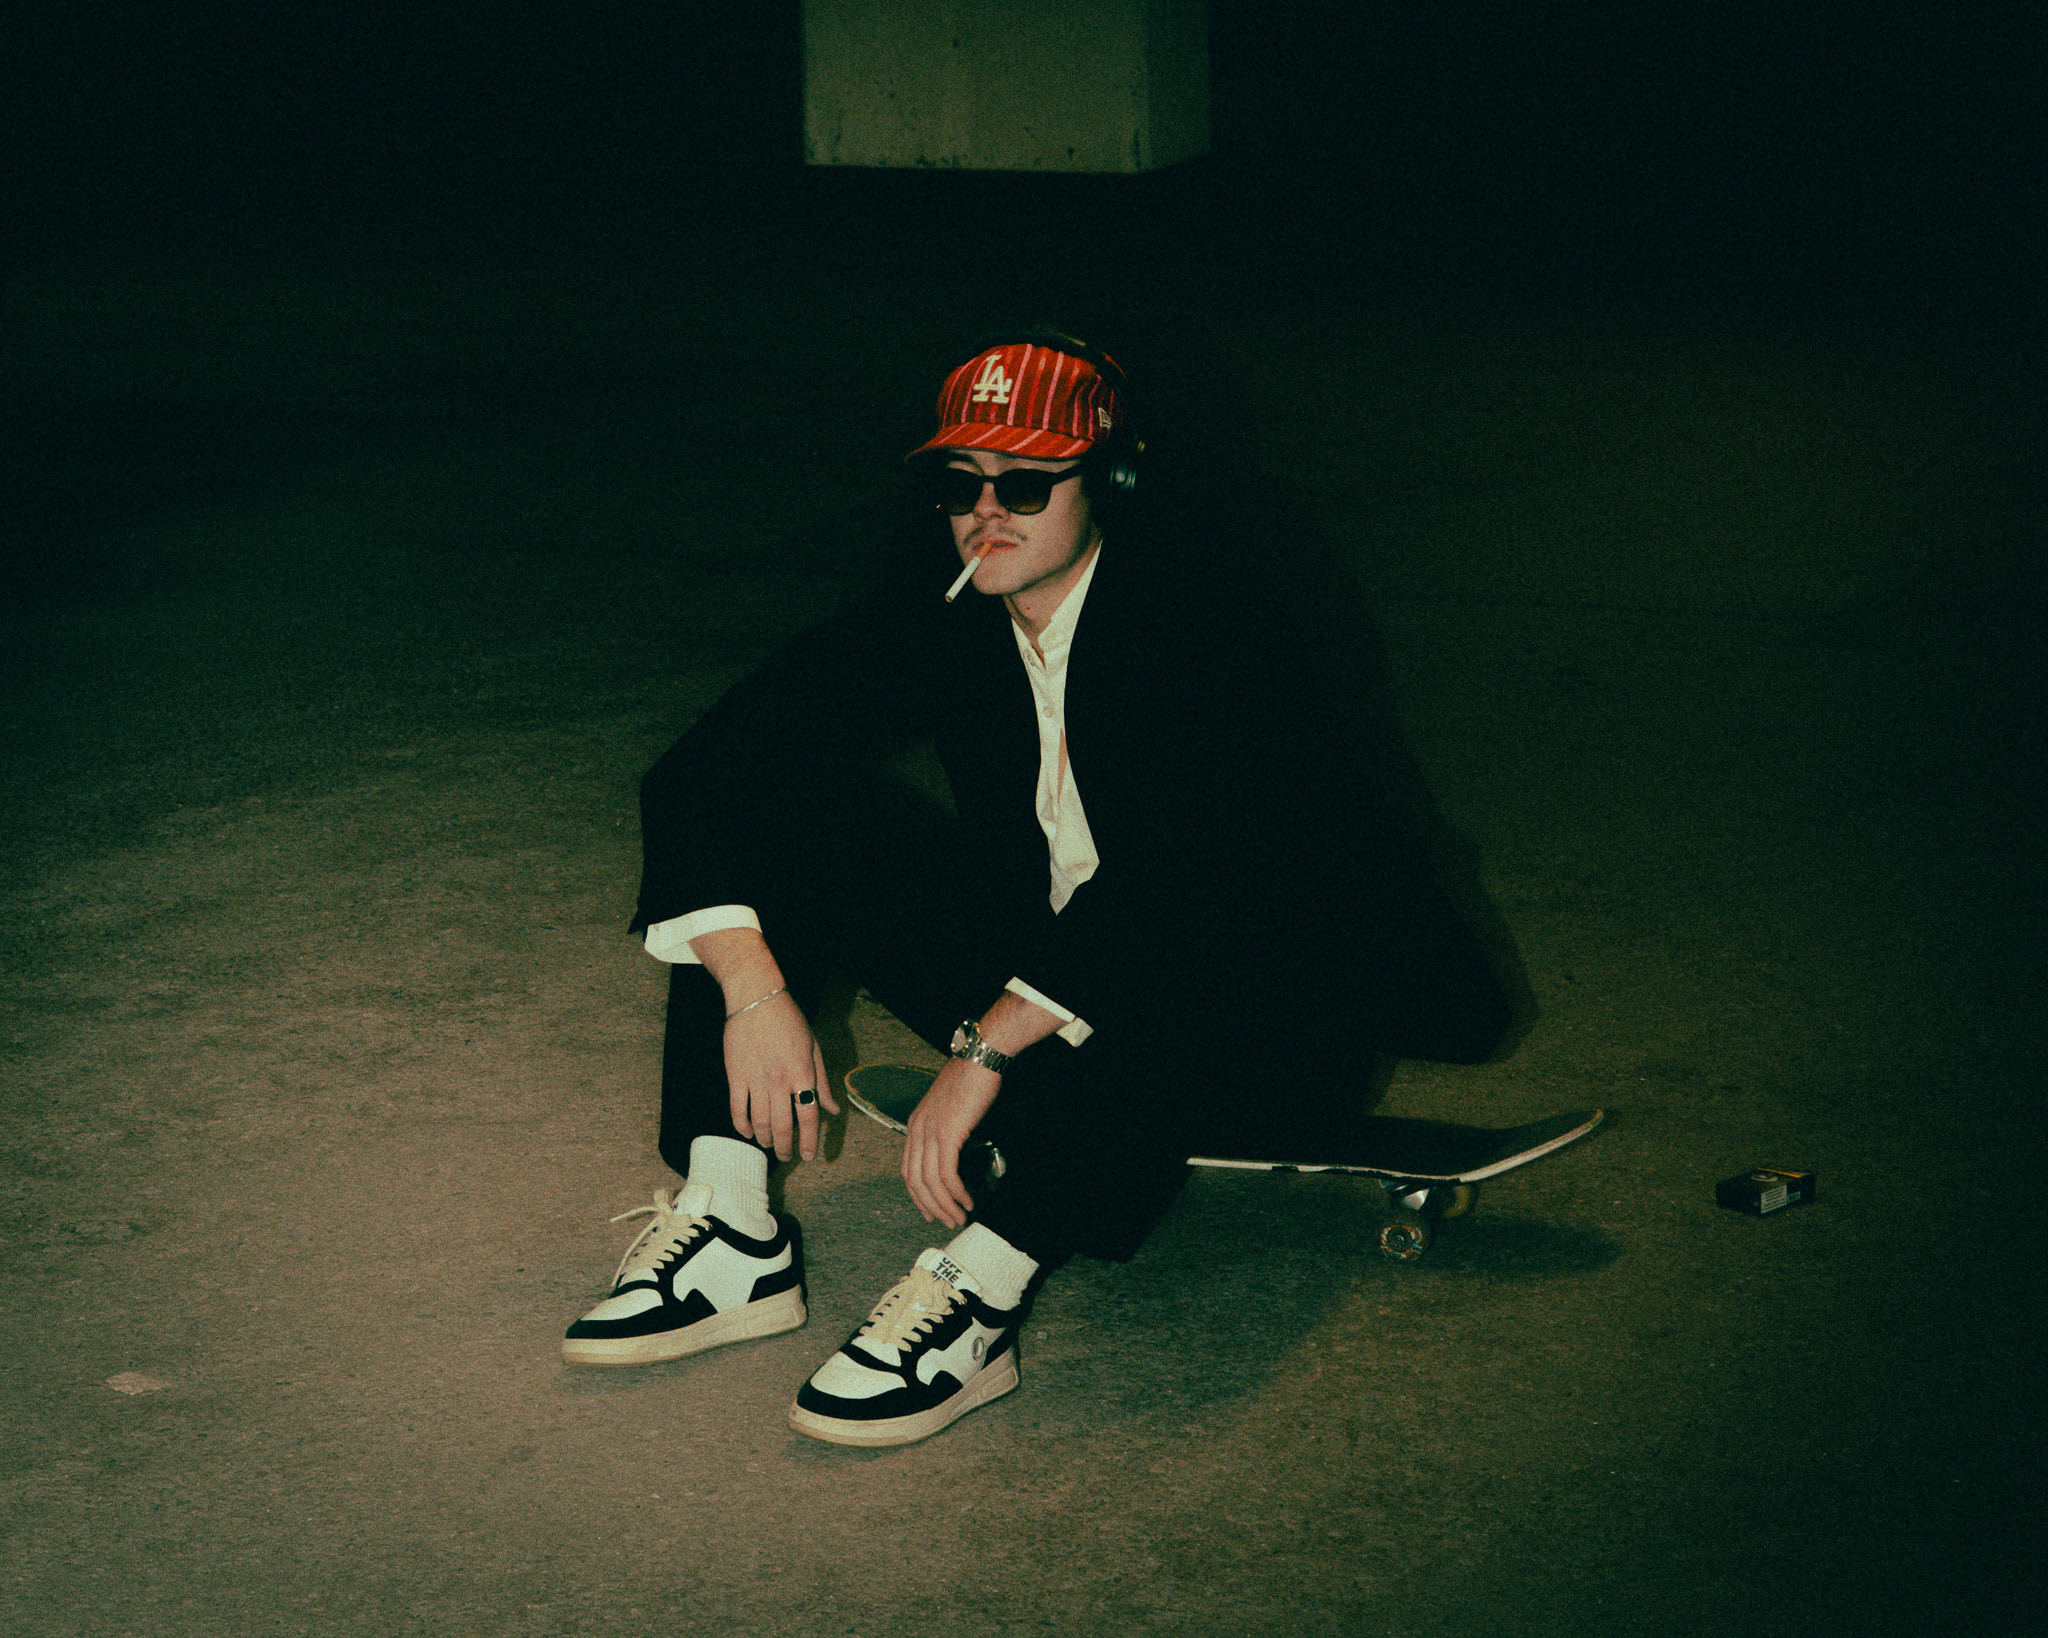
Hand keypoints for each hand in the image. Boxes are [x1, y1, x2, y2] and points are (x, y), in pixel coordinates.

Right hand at [723, 993, 838, 1162]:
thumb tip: (833, 1109)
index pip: (809, 1116)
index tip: (808, 1156)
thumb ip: (822, 1082)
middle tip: (787, 1156)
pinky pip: (737, 1109)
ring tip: (768, 1145)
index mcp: (802, 1073)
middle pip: (782, 1126)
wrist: (757, 1000)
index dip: (809, 1140)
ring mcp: (756, 1079)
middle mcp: (780, 1080)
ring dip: (764, 1139)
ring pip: (759, 1122)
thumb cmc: (790, 1021)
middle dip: (785, 1147)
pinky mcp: (736, 1075)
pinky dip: (742, 1125)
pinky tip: (747, 1132)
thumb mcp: (814, 1049)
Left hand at [902, 1058, 1002, 1228]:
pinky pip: (946, 1174)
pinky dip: (956, 1192)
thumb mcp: (950, 1107)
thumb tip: (956, 1149)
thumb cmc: (970, 1079)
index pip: (908, 1169)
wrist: (979, 1059)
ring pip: (930, 1182)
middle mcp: (917, 1130)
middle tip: (947, 1221)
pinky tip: (967, 1200)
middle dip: (930, 1207)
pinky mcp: (947, 1134)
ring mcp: (930, 1132)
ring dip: (945, 1205)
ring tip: (959, 1217)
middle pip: (915, 1181)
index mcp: (915, 1124)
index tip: (930, 1210)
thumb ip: (947, 1128)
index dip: (917, 1195)